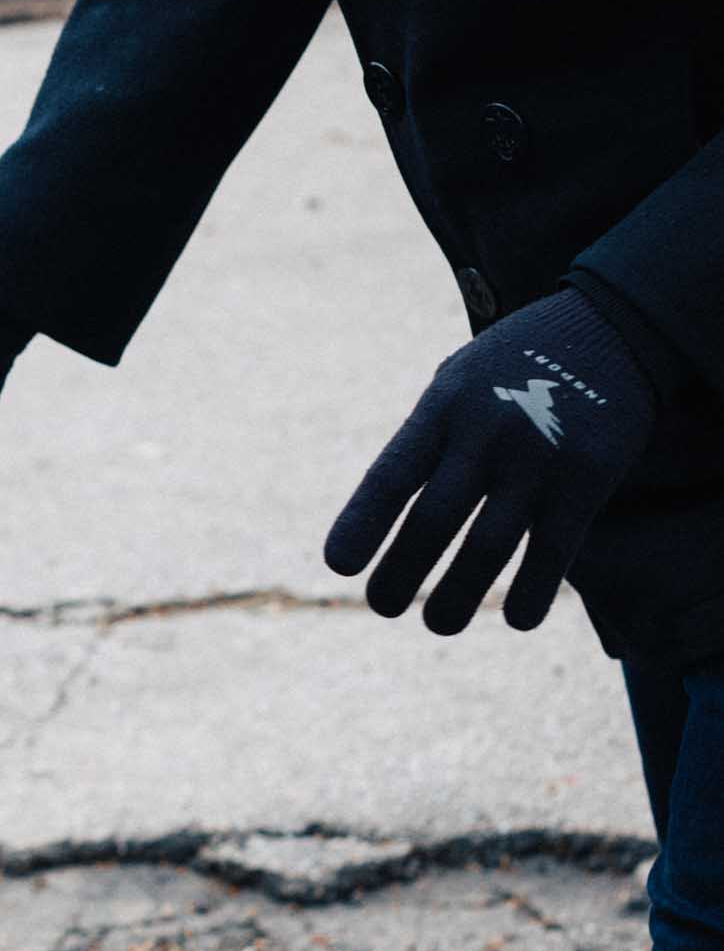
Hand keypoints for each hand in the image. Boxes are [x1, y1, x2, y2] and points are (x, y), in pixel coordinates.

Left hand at [324, 289, 657, 634]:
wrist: (612, 326)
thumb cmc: (516, 366)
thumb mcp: (460, 379)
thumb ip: (429, 437)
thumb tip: (385, 509)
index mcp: (443, 405)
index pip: (392, 473)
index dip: (364, 522)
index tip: (338, 566)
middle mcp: (486, 431)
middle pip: (434, 519)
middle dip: (402, 572)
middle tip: (381, 607)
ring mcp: (538, 456)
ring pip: (488, 546)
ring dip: (458, 595)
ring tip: (438, 624)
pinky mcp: (587, 476)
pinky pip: (553, 549)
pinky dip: (532, 591)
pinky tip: (517, 617)